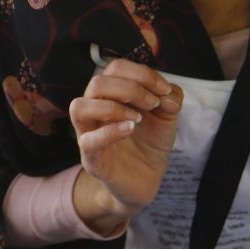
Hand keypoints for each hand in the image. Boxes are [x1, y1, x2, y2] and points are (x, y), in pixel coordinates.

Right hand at [68, 59, 183, 229]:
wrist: (147, 179)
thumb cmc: (150, 142)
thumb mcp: (168, 115)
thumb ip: (170, 97)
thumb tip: (167, 94)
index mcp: (110, 93)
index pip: (116, 68)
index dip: (142, 74)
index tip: (164, 90)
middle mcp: (94, 109)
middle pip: (97, 82)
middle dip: (131, 88)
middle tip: (153, 104)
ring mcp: (88, 133)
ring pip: (79, 106)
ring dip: (113, 106)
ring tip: (138, 118)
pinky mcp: (91, 158)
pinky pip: (88, 141)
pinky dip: (109, 131)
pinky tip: (131, 129)